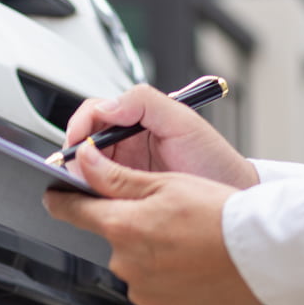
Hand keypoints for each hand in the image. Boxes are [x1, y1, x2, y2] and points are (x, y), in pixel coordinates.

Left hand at [44, 142, 262, 304]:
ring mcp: (141, 292)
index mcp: (121, 226)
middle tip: (173, 220)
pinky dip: (169, 280)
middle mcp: (124, 263)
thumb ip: (116, 177)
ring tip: (191, 246)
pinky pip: (156, 291)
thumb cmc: (222, 215)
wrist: (264, 257)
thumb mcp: (167, 183)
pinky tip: (194, 268)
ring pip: (137, 266)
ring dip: (155, 255)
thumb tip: (81, 161)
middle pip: (114, 239)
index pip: (73, 211)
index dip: (63, 199)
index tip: (54, 196)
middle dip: (134, 228)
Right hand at [66, 83, 258, 188]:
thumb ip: (144, 102)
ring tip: (84, 186)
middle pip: (83, 140)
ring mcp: (123, 169)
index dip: (80, 125)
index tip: (78, 142)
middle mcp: (126, 142)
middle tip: (77, 169)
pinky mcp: (124, 195)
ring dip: (79, 175)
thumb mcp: (183, 122)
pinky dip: (90, 195)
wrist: (229, 201)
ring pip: (85, 168)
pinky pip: (97, 193)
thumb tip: (105, 107)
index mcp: (136, 119)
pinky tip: (94, 200)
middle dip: (74, 153)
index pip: (95, 112)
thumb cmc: (213, 161)